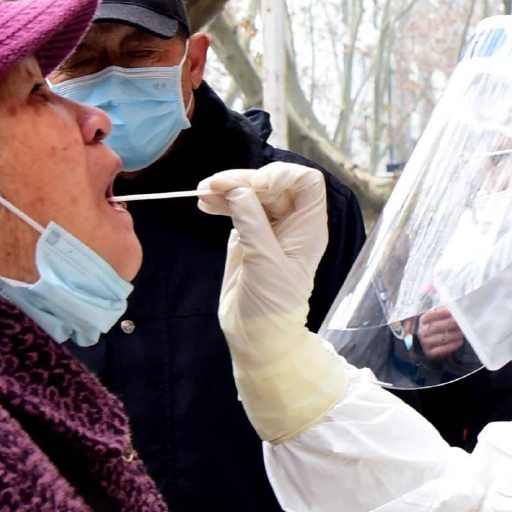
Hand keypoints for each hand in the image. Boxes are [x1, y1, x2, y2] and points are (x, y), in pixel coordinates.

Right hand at [200, 163, 351, 442]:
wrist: (256, 335)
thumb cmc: (272, 304)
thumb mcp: (264, 262)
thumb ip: (252, 222)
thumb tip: (237, 190)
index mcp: (308, 227)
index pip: (305, 182)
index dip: (282, 176)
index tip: (257, 189)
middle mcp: (290, 222)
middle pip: (270, 182)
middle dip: (243, 180)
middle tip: (213, 186)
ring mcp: (267, 227)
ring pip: (249, 191)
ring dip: (227, 187)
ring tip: (203, 194)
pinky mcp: (246, 234)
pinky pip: (234, 206)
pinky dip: (220, 200)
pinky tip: (205, 203)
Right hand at [417, 308, 465, 358]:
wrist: (425, 343)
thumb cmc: (433, 327)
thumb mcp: (434, 318)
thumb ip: (442, 312)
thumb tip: (451, 305)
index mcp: (422, 321)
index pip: (430, 315)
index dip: (441, 312)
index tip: (451, 310)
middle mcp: (422, 332)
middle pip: (436, 326)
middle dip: (450, 323)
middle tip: (461, 321)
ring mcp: (426, 343)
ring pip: (441, 338)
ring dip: (454, 335)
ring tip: (463, 331)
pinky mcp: (430, 353)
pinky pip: (442, 350)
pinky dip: (452, 345)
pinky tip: (460, 341)